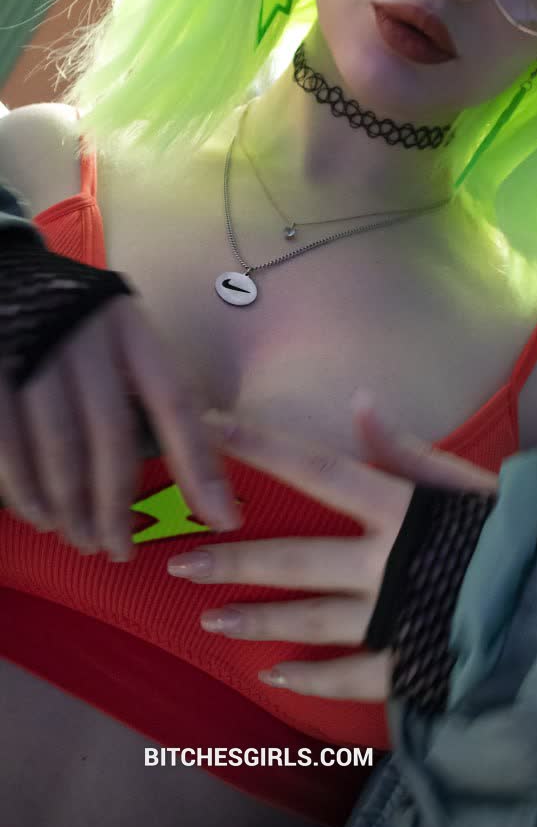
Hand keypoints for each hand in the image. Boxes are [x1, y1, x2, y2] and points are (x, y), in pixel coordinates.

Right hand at [0, 294, 239, 560]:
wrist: (4, 275)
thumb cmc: (78, 320)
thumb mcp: (122, 333)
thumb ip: (151, 385)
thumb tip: (203, 457)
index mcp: (133, 330)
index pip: (175, 402)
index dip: (200, 465)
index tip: (223, 519)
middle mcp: (88, 339)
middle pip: (111, 435)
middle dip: (117, 504)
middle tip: (120, 551)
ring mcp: (35, 353)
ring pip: (59, 447)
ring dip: (72, 506)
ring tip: (82, 539)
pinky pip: (8, 444)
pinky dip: (24, 489)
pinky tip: (39, 516)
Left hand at [167, 394, 497, 702]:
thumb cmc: (520, 532)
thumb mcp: (469, 480)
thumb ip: (409, 447)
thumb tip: (359, 400)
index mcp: (399, 508)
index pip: (316, 470)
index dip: (261, 449)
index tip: (209, 431)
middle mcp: (384, 564)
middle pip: (295, 560)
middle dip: (233, 560)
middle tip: (179, 562)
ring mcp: (391, 620)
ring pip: (310, 621)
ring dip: (257, 620)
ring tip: (210, 621)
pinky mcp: (406, 665)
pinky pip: (348, 676)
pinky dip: (311, 677)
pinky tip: (275, 675)